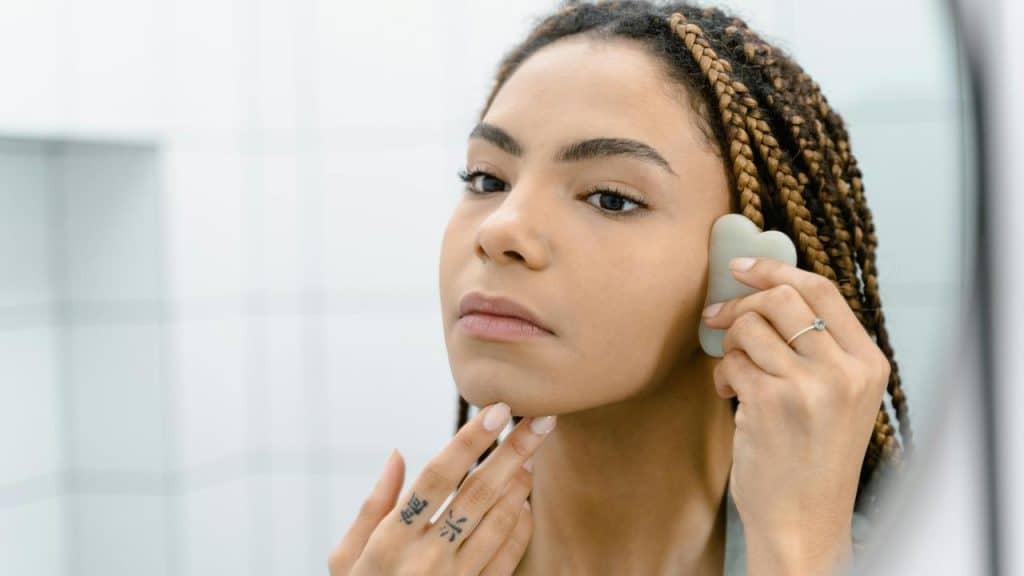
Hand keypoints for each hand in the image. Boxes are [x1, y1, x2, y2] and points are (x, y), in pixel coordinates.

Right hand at [328, 403, 555, 575]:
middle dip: (513, 452)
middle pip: (478, 493)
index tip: (497, 409)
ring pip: (500, 522)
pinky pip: (508, 556)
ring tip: (534, 452)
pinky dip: (519, 525)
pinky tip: (523, 500)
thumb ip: (372, 506)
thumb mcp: (346, 558)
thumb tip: (397, 454)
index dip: (470, 440)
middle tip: (542, 419)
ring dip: (521, 484)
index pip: (437, 477)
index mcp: (390, 540)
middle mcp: (426, 559)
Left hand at [701, 256, 889, 573]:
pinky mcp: (770, 402)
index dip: (775, 269)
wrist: (803, 520)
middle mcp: (845, 371)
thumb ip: (819, 348)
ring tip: (735, 375)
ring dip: (729, 346)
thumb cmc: (813, 457)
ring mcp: (809, 386)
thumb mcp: (839, 398)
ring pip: (749, 327)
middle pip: (780, 299)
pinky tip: (731, 397)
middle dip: (740, 303)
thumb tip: (769, 289)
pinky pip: (730, 362)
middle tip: (716, 317)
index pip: (822, 290)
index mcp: (869, 363)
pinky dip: (722, 375)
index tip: (740, 267)